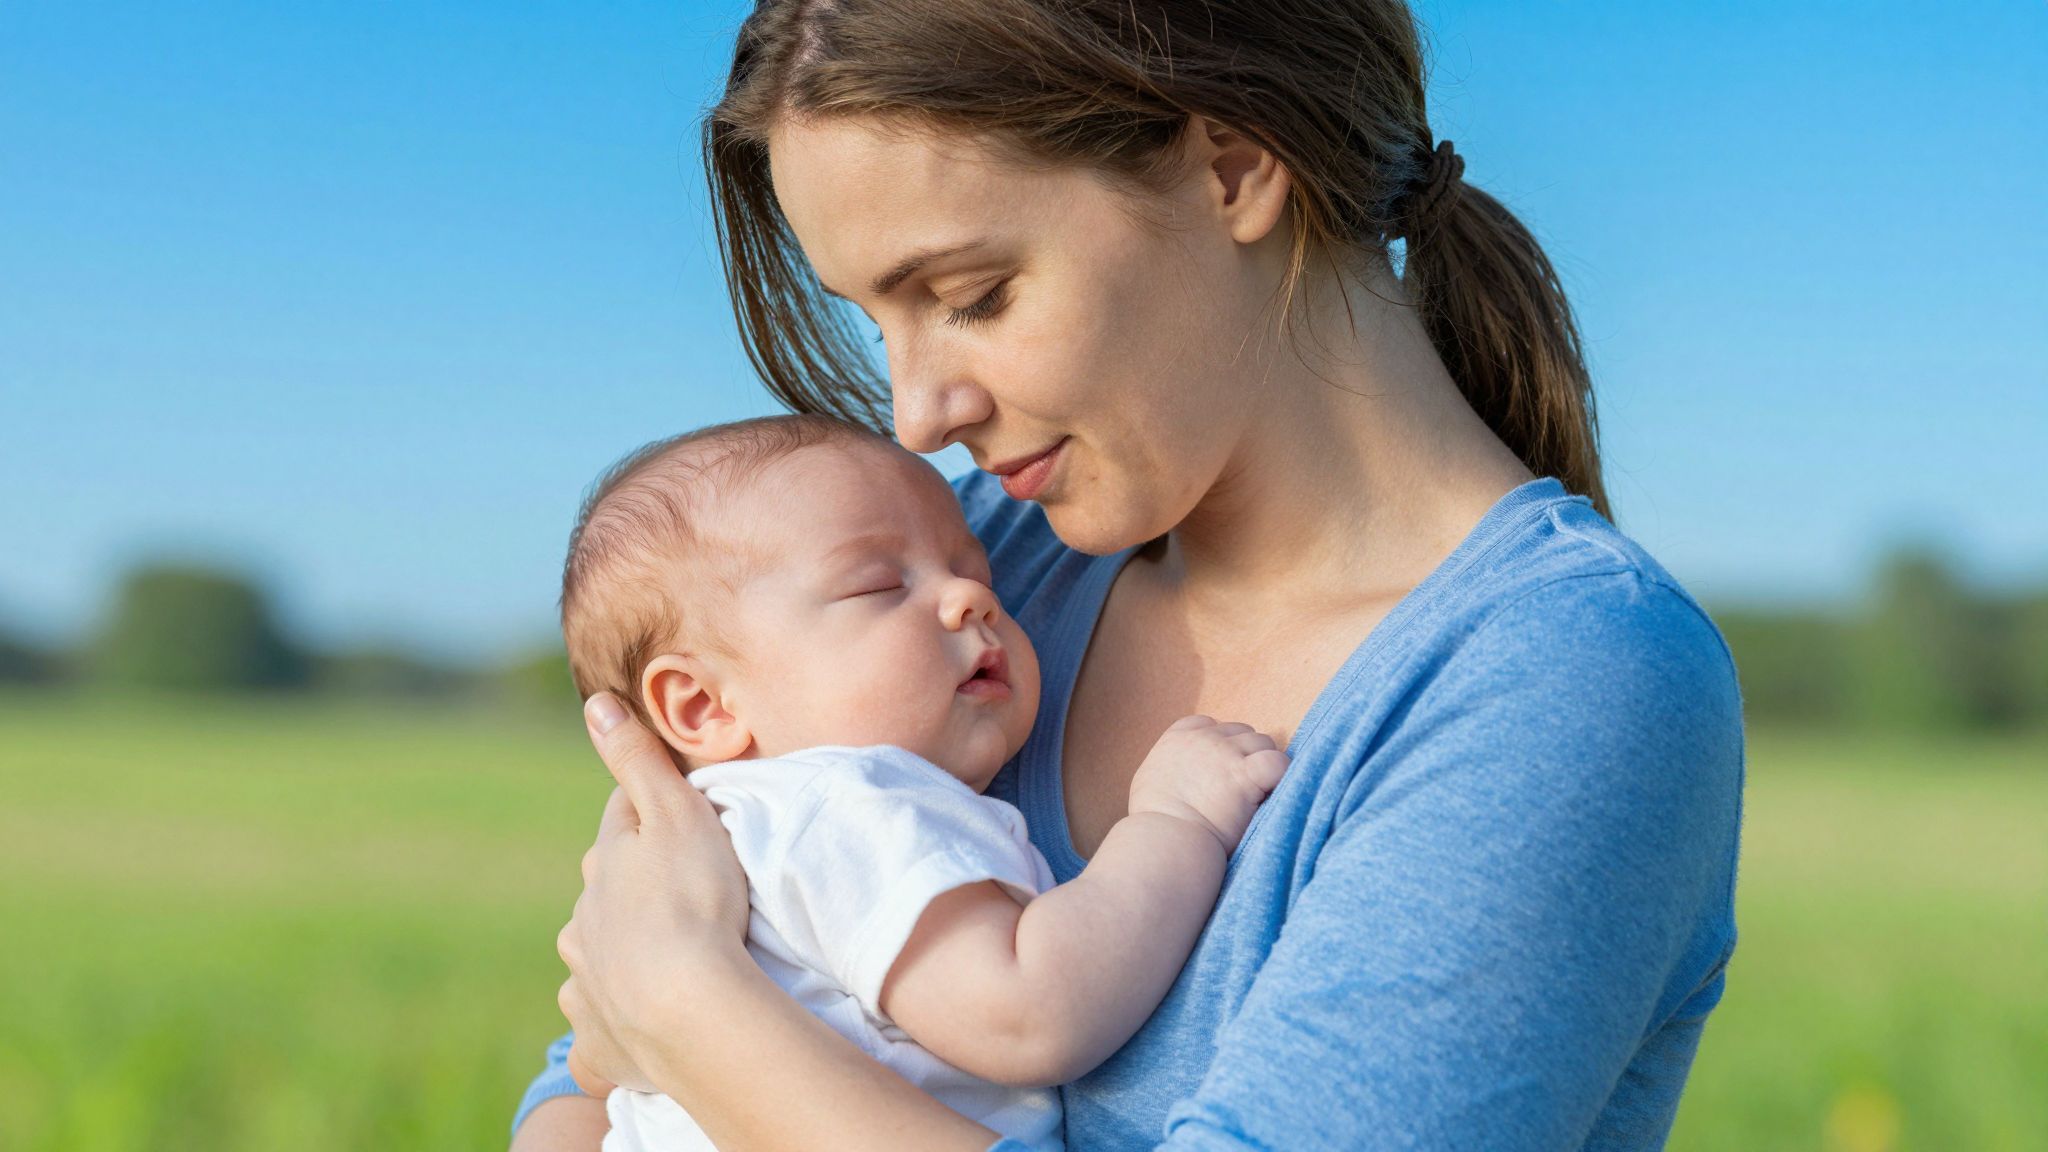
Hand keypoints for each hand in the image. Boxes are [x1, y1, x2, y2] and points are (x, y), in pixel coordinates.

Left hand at [555, 694, 750, 1096]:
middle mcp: (583, 920)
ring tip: (666, 962)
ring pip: (598, 956)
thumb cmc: (694, 900)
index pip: (622, 826)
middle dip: (634, 891)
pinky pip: (602, 1022)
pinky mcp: (599, 1037)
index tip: (683, 826)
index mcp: (604, 863)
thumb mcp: (676, 813)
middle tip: (686, 899)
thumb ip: (636, 760)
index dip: (653, 821)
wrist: (688, 1010)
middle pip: (607, 894)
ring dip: (622, 954)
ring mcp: (587, 981)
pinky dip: (618, 1017)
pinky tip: (641, 1021)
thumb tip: (593, 702)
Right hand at [1126, 715, 1288, 852]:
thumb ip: (1169, 768)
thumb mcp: (1149, 782)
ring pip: (1263, 742)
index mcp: (1177, 739)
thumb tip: (1182, 776)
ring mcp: (1226, 753)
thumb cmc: (1154, 823)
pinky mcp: (1245, 774)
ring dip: (1264, 765)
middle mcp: (1203, 739)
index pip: (1209, 724)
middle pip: (1240, 732)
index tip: (1221, 770)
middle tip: (1242, 787)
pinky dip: (1281, 775)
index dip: (1221, 744)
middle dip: (1245, 755)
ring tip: (1258, 794)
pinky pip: (1278, 762)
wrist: (1164, 840)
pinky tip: (1273, 794)